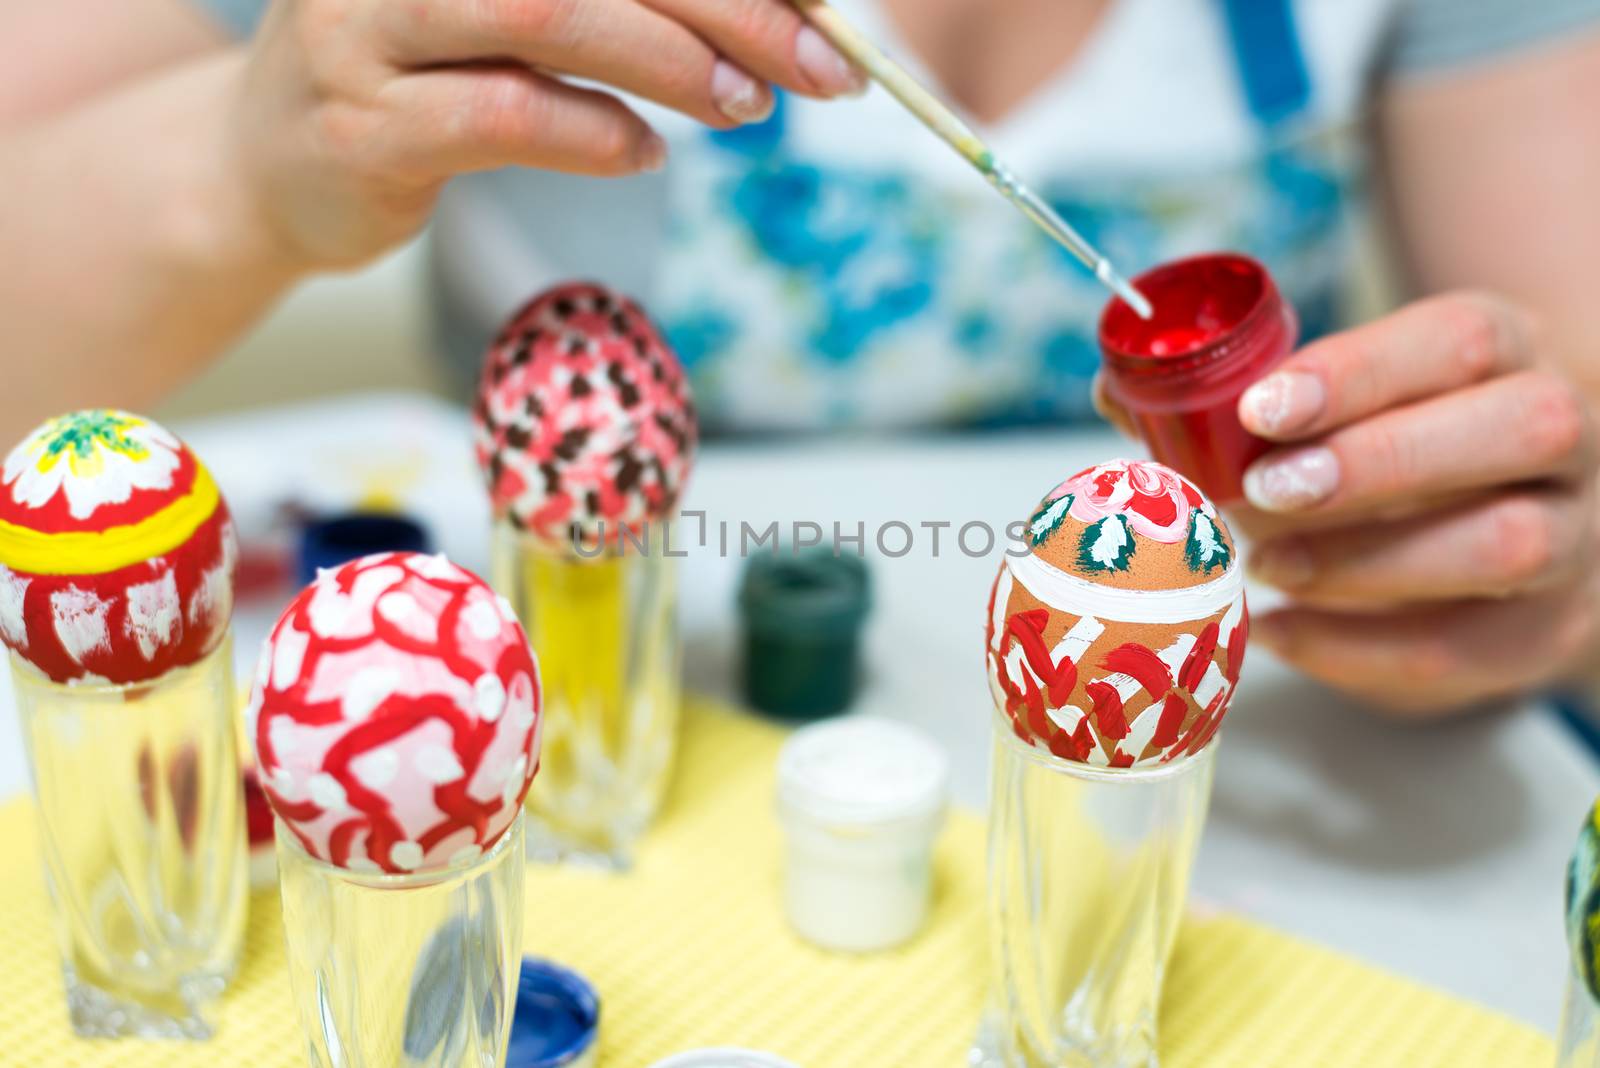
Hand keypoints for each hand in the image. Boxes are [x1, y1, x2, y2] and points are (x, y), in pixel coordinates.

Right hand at [228, 0, 865, 267]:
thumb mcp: (516, 9)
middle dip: (731, 5)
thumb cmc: (423, 74)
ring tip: (748, 107)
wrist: (269, 164)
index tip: (822, 4)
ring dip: (669, 62)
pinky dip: (594, 135)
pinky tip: (642, 154)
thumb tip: (784, 13)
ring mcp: (366, 21)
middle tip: (822, 64)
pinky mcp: (360, 123)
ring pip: (544, 11)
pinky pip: (501, 115)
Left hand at [1099, 292, 1599, 712]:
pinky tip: (1276, 634)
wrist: (1502, 506)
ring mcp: (1576, 534)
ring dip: (1366, 563)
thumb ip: (1235, 396)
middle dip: (1377, 464)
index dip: (1356, 373)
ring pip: (1508, 547)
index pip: (1457, 340)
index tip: (1257, 408)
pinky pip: (1469, 653)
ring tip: (1266, 565)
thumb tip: (1117, 391)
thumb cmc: (1394, 439)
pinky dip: (1358, 652)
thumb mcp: (1336, 399)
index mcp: (1505, 349)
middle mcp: (1567, 432)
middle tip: (1262, 492)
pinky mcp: (1546, 629)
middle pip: (1517, 430)